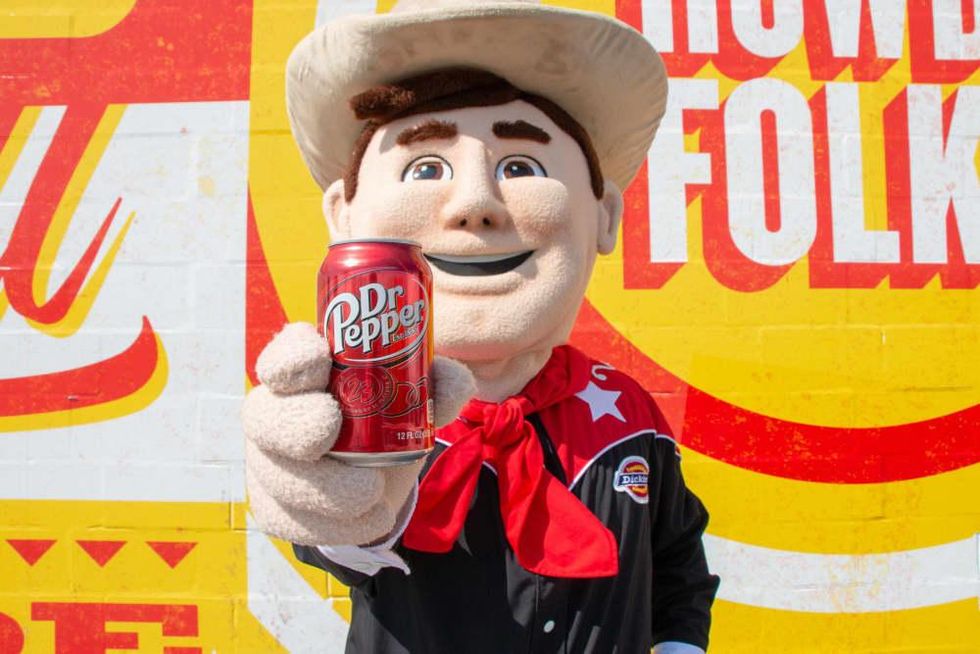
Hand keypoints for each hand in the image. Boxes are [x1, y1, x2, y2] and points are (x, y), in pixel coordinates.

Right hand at [242, 323, 473, 544]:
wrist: (374, 477)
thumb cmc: (385, 420)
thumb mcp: (415, 395)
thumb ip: (438, 384)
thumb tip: (447, 386)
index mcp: (302, 374)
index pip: (282, 356)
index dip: (292, 358)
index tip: (320, 364)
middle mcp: (273, 413)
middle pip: (264, 416)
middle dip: (295, 424)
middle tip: (330, 432)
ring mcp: (266, 463)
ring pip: (277, 476)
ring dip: (324, 487)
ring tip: (372, 493)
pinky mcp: (272, 508)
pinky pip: (288, 520)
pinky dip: (331, 526)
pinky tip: (369, 521)